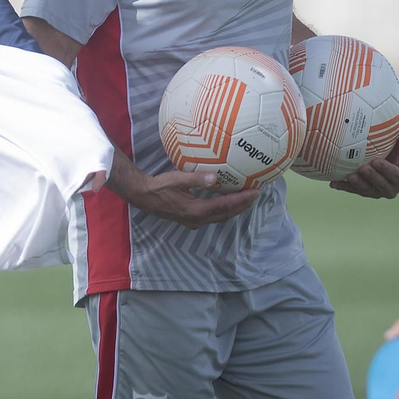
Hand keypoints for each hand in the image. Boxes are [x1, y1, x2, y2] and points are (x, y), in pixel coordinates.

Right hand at [124, 170, 261, 229]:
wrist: (143, 196)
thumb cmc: (158, 186)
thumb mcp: (176, 179)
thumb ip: (196, 179)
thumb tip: (215, 177)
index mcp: (196, 210)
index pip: (225, 206)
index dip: (242, 200)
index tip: (255, 192)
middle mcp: (197, 219)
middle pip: (226, 214)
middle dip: (242, 205)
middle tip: (256, 195)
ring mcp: (193, 221)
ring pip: (220, 217)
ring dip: (234, 209)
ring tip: (246, 199)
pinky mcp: (190, 219)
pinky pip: (212, 216)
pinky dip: (223, 209)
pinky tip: (226, 201)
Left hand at [331, 130, 398, 198]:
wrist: (380, 161)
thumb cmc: (392, 154)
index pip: (396, 176)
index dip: (387, 170)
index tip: (377, 161)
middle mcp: (390, 189)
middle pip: (381, 185)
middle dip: (372, 177)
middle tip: (363, 167)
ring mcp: (375, 192)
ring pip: (366, 190)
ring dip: (358, 184)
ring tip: (350, 175)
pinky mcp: (362, 192)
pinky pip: (352, 190)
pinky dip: (343, 186)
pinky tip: (333, 183)